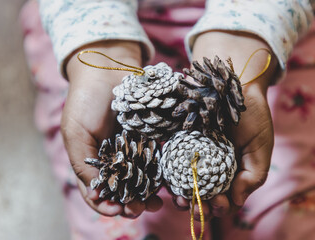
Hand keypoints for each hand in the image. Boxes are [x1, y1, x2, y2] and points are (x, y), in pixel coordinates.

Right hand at [61, 41, 162, 217]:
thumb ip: (83, 165)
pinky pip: (159, 158)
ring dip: (150, 194)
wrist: (108, 68)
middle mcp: (116, 158)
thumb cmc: (86, 101)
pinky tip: (169, 182)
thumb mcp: (76, 133)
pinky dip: (164, 173)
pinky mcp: (153, 137)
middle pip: (125, 189)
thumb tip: (96, 196)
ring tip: (157, 203)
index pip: (100, 192)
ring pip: (144, 179)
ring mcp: (135, 148)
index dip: (108, 205)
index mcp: (94, 161)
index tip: (118, 210)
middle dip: (133, 203)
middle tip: (141, 209)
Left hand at [173, 31, 277, 219]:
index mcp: (228, 172)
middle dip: (195, 204)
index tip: (217, 204)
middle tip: (191, 205)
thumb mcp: (260, 146)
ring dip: (178, 193)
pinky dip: (166, 170)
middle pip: (198, 193)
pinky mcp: (177, 139)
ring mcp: (191, 154)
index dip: (218, 207)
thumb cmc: (252, 116)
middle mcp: (208, 166)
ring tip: (177, 196)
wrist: (233, 84)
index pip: (222, 199)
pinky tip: (166, 177)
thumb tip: (237, 202)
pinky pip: (169, 158)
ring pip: (181, 180)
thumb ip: (253, 175)